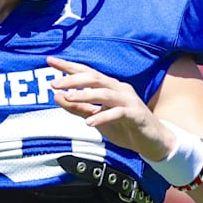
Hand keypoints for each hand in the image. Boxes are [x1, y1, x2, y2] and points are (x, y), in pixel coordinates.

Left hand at [47, 56, 175, 160]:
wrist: (152, 142)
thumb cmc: (123, 127)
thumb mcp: (96, 117)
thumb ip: (78, 107)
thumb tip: (57, 96)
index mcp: (109, 86)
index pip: (86, 72)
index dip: (68, 66)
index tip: (50, 61)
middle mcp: (119, 88)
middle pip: (94, 78)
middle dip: (73, 79)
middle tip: (54, 83)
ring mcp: (128, 100)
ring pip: (105, 93)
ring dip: (86, 95)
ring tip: (68, 98)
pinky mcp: (136, 114)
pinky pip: (118, 113)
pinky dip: (102, 116)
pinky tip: (89, 123)